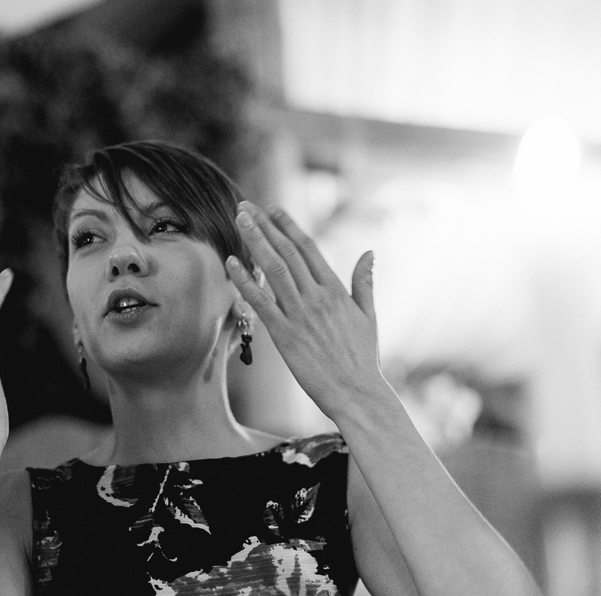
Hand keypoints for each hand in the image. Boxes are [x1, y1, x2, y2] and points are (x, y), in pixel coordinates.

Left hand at [226, 201, 383, 416]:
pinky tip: (231, 262)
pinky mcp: (285, 335)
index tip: (272, 208)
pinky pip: (261, 302)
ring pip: (273, 269)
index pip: (308, 248)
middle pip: (287, 252)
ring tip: (239, 220)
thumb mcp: (368, 316)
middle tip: (245, 206)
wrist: (358, 393)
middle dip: (265, 226)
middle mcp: (317, 297)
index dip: (288, 226)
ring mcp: (300, 315)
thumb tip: (369, 252)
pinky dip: (245, 280)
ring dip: (255, 242)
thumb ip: (364, 282)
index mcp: (335, 290)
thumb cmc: (363, 359)